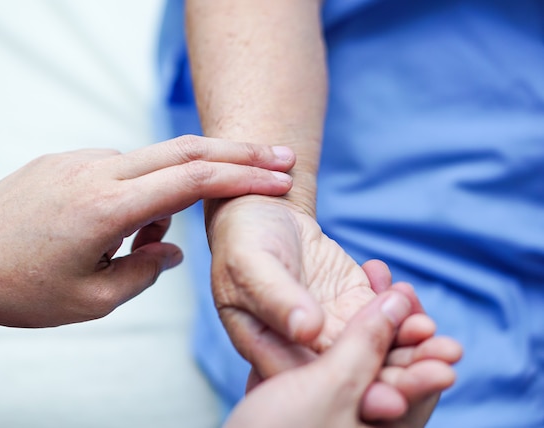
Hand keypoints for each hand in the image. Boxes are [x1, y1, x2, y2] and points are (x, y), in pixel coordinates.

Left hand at [0, 135, 295, 338]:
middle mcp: (96, 170)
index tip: (280, 179)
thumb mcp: (93, 300)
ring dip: (170, 194)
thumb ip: (145, 272)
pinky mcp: (64, 160)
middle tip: (279, 159)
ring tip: (137, 246)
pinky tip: (111, 229)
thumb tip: (173, 250)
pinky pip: (119, 168)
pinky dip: (137, 193)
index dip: (243, 177)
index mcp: (108, 207)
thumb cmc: (21, 290)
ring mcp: (78, 159)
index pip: (193, 179)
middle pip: (185, 149)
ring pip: (150, 163)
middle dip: (239, 153)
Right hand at [206, 198, 460, 421]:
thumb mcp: (250, 267)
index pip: (313, 383)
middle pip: (354, 373)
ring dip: (411, 347)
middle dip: (399, 377)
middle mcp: (304, 347)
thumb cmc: (243, 240)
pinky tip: (412, 298)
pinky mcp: (353, 303)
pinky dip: (403, 311)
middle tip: (439, 372)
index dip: (352, 393)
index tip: (391, 399)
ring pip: (377, 348)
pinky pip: (384, 315)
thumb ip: (276, 299)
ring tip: (437, 339)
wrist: (263, 211)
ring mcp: (332, 327)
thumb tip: (307, 331)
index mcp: (270, 349)